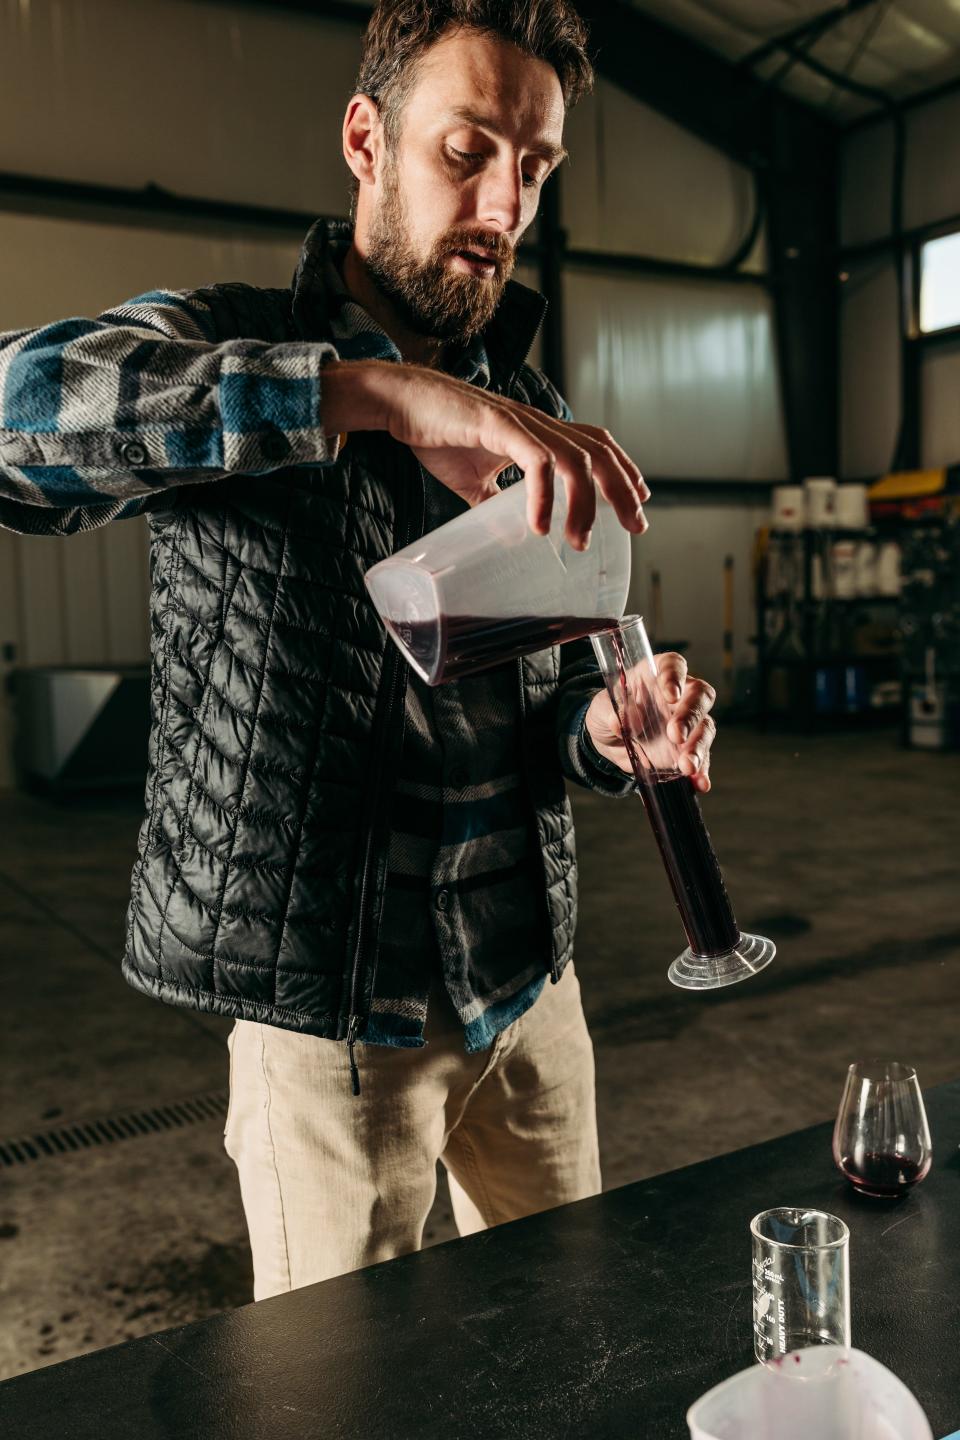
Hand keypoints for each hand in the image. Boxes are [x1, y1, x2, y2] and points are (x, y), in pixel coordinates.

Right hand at [322, 360, 648, 550]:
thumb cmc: (435, 434)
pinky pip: (535, 462)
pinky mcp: (499, 425)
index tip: (638, 502)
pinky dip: (543, 497)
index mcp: (537, 431)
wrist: (400, 404)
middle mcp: (538, 423)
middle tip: (634, 526)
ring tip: (579, 540)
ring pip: (575, 459)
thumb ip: (495, 504)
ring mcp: (520, 423)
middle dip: (622, 490)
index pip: (594, 444)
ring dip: (585, 503)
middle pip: (598, 452)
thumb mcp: (473, 479)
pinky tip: (539, 526)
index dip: (622, 470)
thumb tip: (508, 538)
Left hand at [584, 653, 716, 792]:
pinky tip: (700, 783)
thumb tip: (627, 721)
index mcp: (656, 674)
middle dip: (691, 715)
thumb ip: (612, 711)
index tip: (671, 694)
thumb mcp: (600, 709)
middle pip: (699, 695)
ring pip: (705, 727)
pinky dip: (702, 770)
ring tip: (687, 766)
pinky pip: (702, 757)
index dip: (675, 676)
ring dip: (699, 746)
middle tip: (676, 736)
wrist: (609, 740)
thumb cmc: (607, 713)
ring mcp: (688, 721)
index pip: (673, 665)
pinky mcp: (688, 747)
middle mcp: (679, 694)